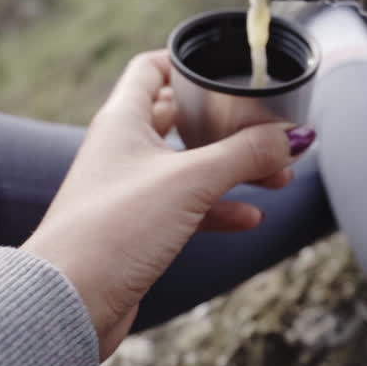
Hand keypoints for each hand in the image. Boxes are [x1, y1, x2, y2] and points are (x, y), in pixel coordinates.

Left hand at [21, 50, 312, 358]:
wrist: (69, 303)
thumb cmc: (115, 228)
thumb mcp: (191, 180)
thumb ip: (246, 154)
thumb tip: (297, 136)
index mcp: (123, 119)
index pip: (153, 68)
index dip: (188, 62)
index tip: (227, 67)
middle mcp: (122, 148)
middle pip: (181, 118)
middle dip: (230, 125)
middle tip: (271, 132)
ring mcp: (129, 189)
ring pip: (190, 166)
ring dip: (233, 169)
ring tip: (278, 176)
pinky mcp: (137, 229)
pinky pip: (187, 207)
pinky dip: (219, 209)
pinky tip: (251, 217)